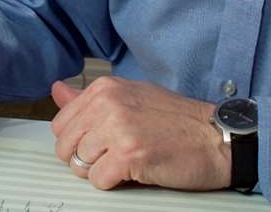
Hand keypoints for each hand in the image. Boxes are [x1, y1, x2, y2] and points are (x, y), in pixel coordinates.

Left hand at [50, 76, 230, 190]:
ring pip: (80, 164)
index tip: (99, 141)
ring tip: (127, 160)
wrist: (213, 136)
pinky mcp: (129, 154)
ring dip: (101, 170)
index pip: (61, 122)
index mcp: (106, 87)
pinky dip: (113, 183)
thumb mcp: (131, 96)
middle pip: (65, 145)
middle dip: (84, 158)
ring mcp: (118, 127)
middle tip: (112, 155)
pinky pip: (97, 180)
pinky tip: (134, 170)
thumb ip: (90, 97)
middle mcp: (108, 103)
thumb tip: (57, 90)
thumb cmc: (176, 119)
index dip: (78, 140)